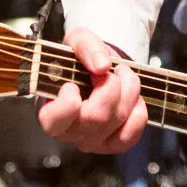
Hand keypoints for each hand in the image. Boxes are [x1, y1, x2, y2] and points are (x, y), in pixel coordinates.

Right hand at [36, 29, 145, 153]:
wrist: (93, 72)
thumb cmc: (78, 61)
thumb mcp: (76, 42)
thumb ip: (86, 47)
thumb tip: (102, 66)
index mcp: (49, 112)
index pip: (55, 118)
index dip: (69, 100)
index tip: (73, 83)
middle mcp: (69, 133)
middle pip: (97, 116)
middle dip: (111, 85)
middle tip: (109, 70)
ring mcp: (91, 142)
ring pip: (118, 120)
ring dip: (129, 90)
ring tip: (123, 75)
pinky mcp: (112, 145)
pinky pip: (131, 134)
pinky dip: (138, 112)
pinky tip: (132, 98)